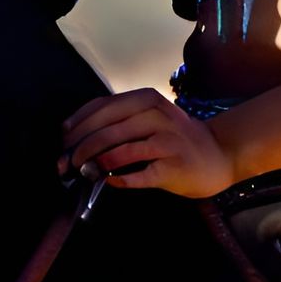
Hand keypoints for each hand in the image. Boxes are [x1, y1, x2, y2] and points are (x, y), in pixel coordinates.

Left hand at [57, 88, 235, 198]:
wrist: (217, 155)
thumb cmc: (173, 137)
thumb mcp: (148, 117)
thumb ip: (118, 121)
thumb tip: (73, 137)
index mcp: (146, 99)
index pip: (102, 107)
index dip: (78, 125)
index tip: (63, 140)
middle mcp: (157, 115)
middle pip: (107, 130)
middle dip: (80, 148)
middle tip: (65, 164)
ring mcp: (167, 141)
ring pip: (120, 151)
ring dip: (95, 164)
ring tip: (82, 172)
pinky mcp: (173, 167)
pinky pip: (139, 175)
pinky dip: (120, 179)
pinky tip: (109, 182)